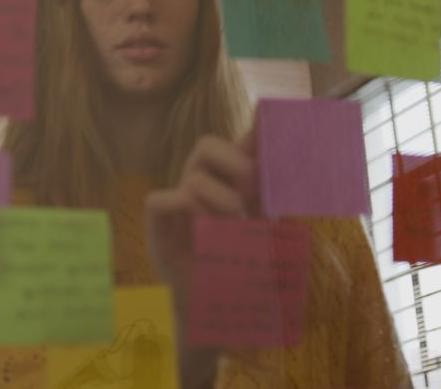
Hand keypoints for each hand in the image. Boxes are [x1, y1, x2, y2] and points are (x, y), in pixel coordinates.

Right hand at [144, 132, 256, 388]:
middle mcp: (200, 190)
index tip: (269, 124)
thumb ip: (269, 196)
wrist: (216, 316)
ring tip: (238, 225)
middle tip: (255, 189)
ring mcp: (177, 209)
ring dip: (222, 197)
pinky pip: (161, 199)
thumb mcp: (264, 232)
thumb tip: (282, 161)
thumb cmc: (241, 275)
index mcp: (225, 186)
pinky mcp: (157, 231)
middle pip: (207, 145)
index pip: (234, 146)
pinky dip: (185, 208)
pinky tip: (205, 231)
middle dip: (235, 160)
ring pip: (192, 175)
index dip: (251, 134)